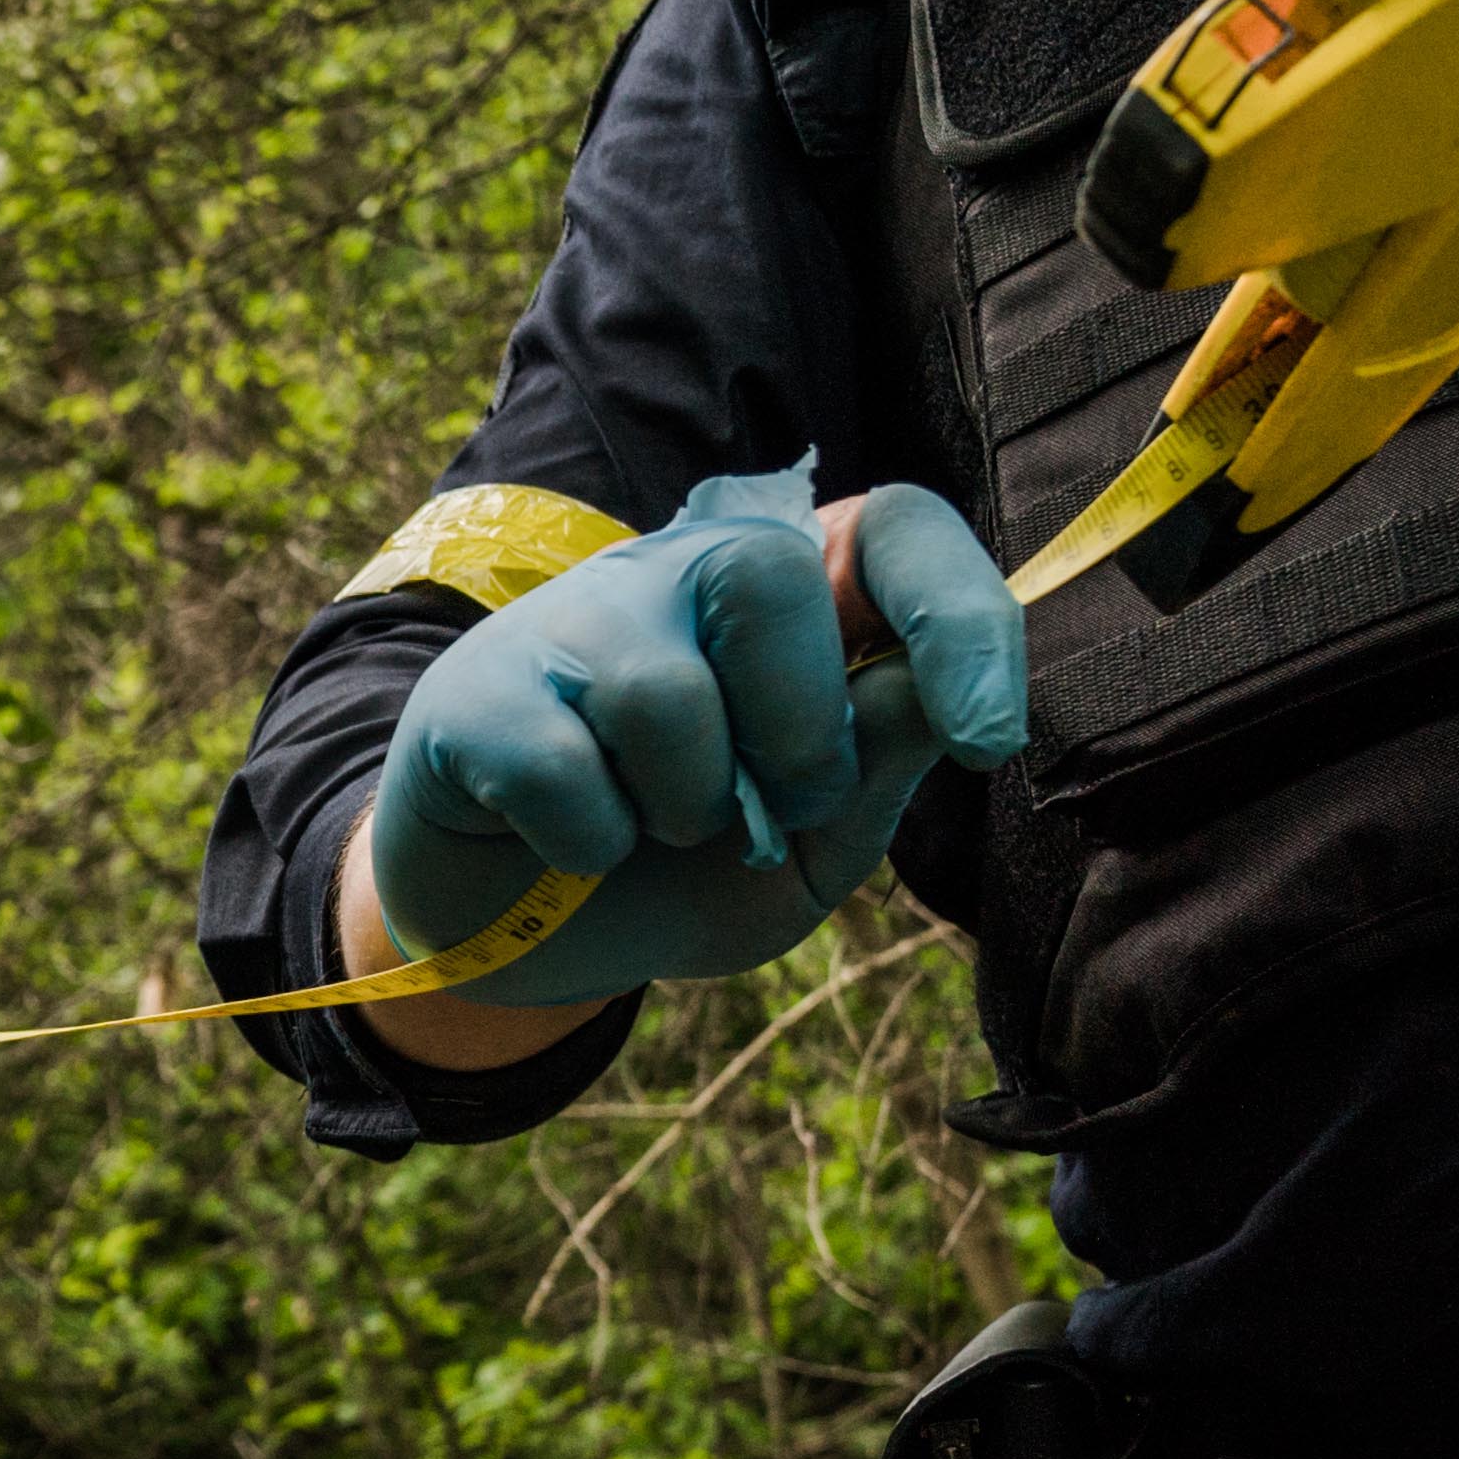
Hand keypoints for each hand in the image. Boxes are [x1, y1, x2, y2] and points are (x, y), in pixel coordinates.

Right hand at [365, 464, 1027, 1006]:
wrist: (516, 934)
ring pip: (665, 694)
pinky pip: (563, 773)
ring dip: (684, 810)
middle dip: (800, 730)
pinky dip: (587, 846)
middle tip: (772, 810)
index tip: (986, 736)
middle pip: (768, 571)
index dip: (959, 613)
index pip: (893, 525)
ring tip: (652, 830)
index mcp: (780, 603)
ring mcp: (564, 625)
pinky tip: (566, 844)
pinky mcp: (472, 694)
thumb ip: (875, 771)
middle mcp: (672, 577)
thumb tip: (932, 695)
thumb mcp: (809, 847)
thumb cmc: (677, 872)